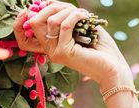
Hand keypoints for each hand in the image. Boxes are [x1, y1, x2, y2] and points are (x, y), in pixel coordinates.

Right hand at [12, 1, 132, 87]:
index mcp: (50, 45)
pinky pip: (64, 24)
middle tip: (72, 9)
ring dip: (67, 11)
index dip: (25, 15)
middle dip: (53, 7)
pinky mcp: (64, 53)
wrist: (115, 69)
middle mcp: (49, 50)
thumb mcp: (78, 26)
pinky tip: (86, 17)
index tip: (39, 4)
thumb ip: (62, 15)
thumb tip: (47, 1)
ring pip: (50, 20)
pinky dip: (75, 16)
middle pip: (34, 20)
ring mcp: (55, 52)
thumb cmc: (101, 48)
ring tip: (82, 15)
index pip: (24, 30)